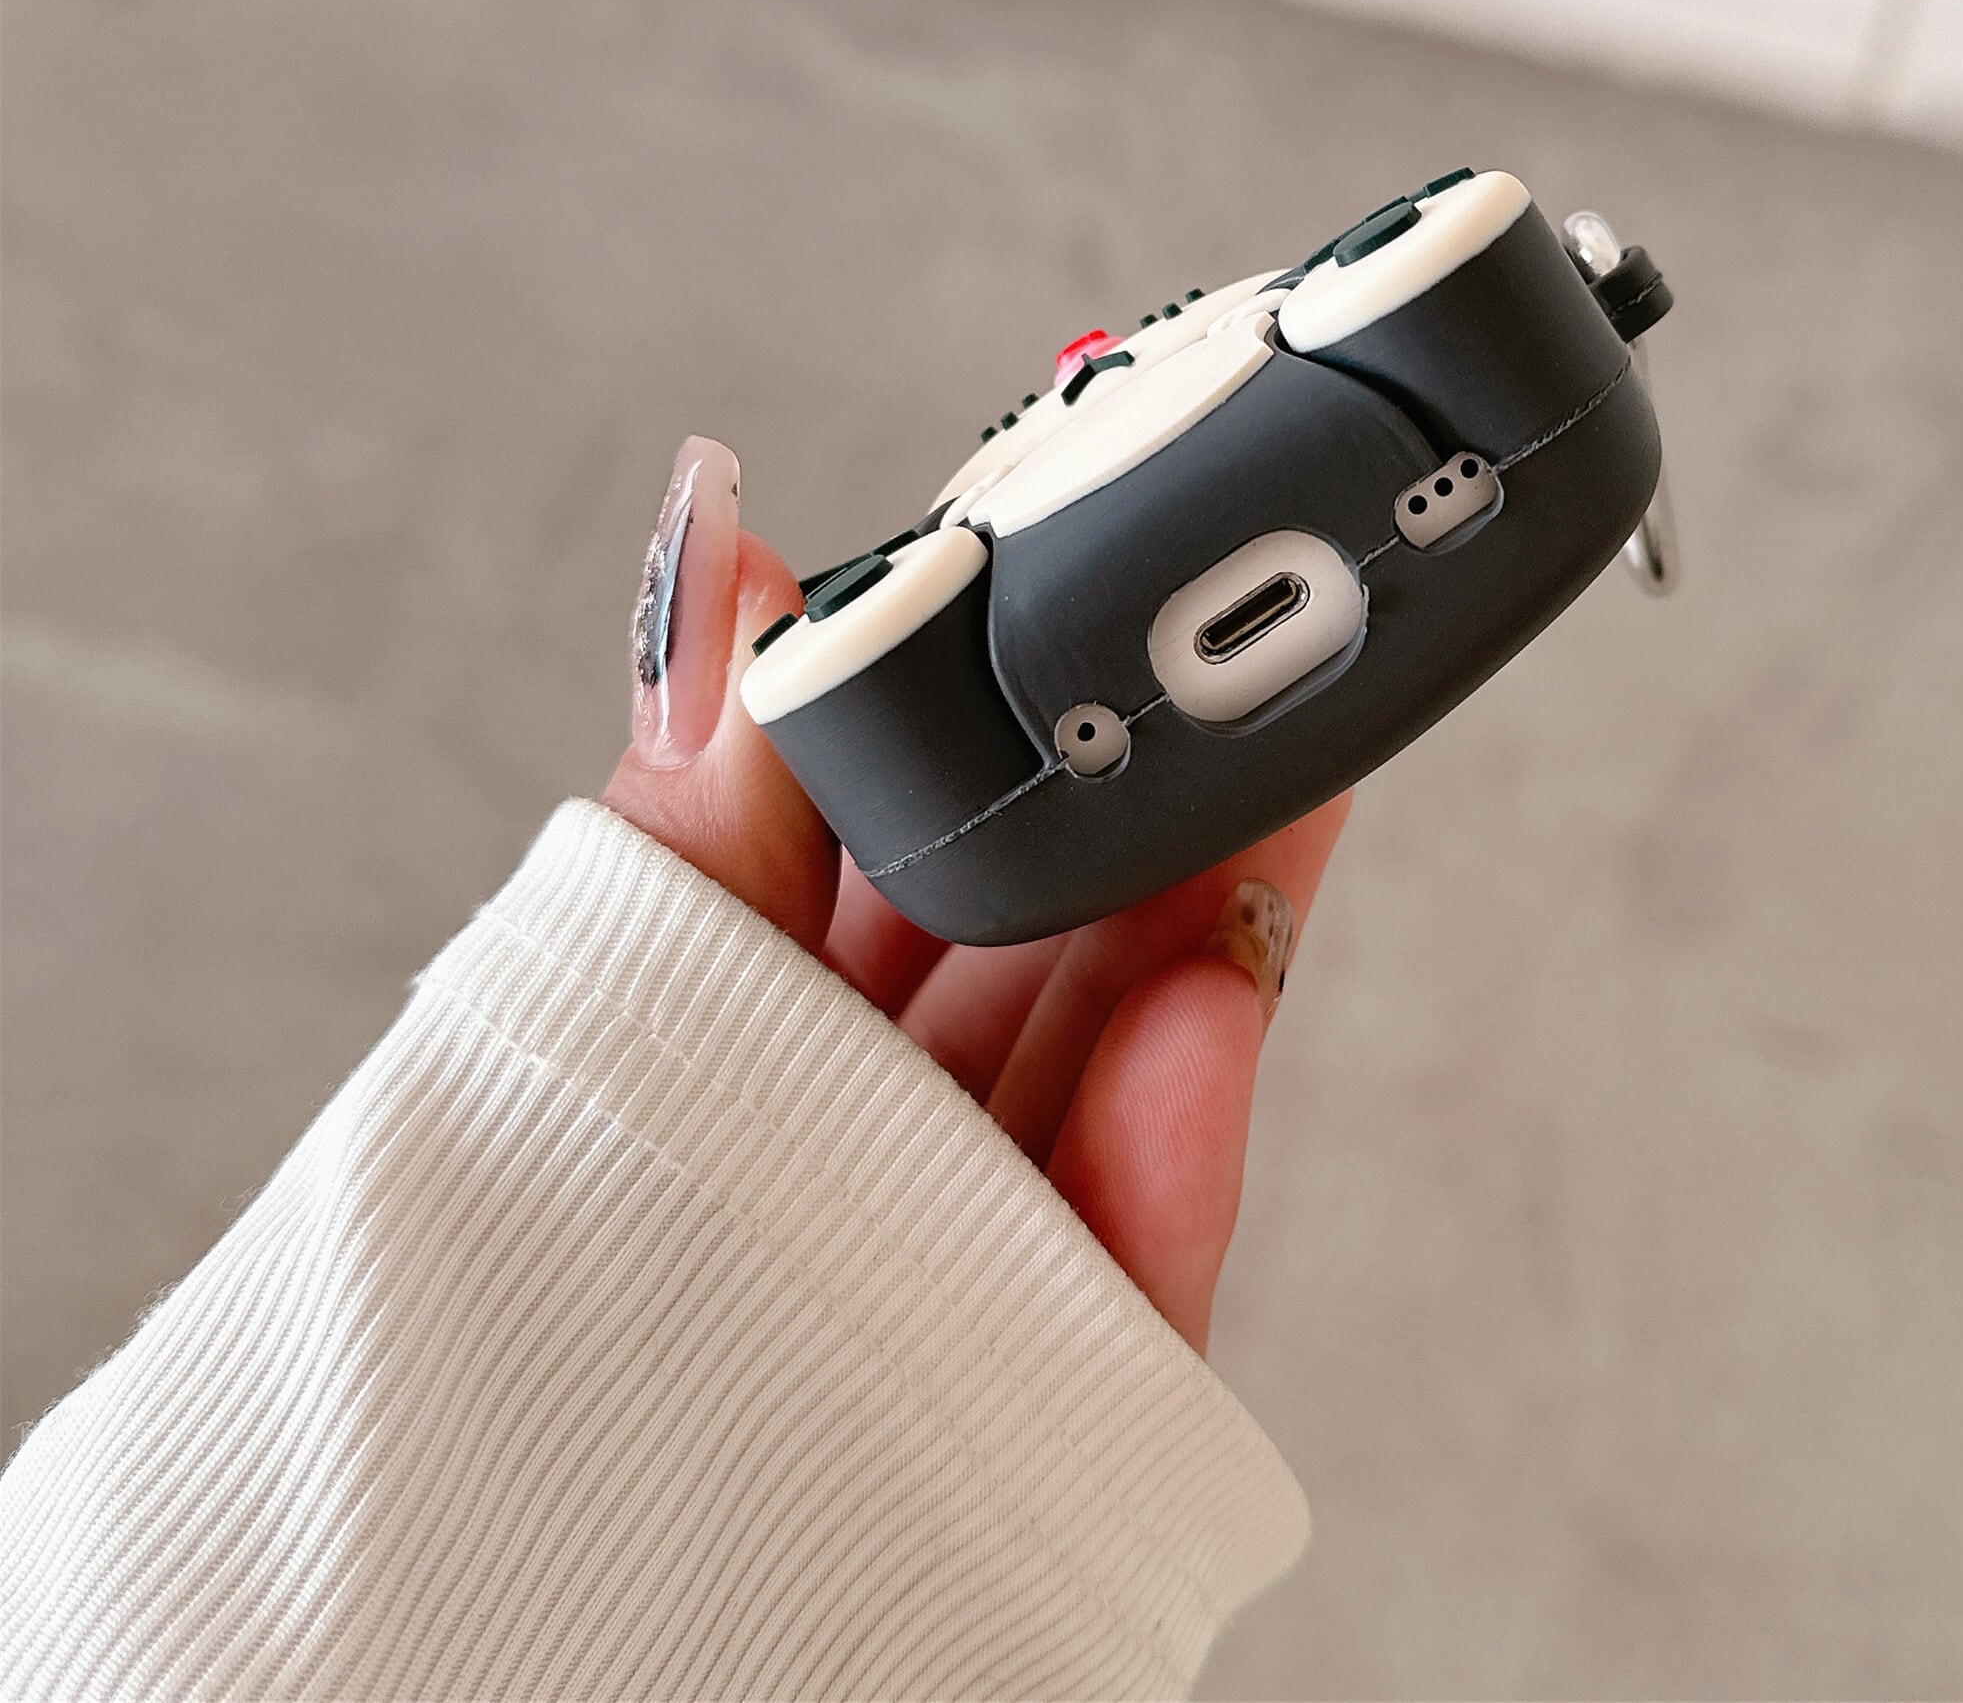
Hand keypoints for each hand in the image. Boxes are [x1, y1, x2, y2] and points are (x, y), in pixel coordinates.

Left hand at [601, 438, 1345, 1352]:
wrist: (514, 1666)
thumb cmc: (521, 1339)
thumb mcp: (605, 1016)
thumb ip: (694, 814)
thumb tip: (711, 540)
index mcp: (755, 1030)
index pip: (905, 837)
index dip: (1003, 708)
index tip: (1085, 585)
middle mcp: (873, 1136)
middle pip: (1051, 932)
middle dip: (1153, 788)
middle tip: (1247, 645)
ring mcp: (972, 1262)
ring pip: (1119, 1064)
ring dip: (1206, 925)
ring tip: (1280, 778)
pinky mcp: (1056, 1398)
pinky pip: (1124, 1272)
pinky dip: (1162, 1155)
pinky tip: (1198, 1025)